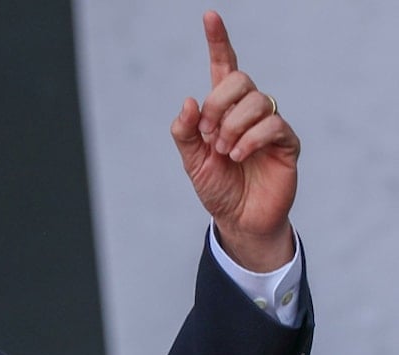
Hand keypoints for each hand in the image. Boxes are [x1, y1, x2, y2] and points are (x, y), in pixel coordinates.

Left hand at [170, 11, 299, 271]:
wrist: (238, 219)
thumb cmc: (216, 186)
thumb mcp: (191, 161)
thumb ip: (184, 132)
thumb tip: (189, 101)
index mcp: (223, 110)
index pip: (224, 67)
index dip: (219, 41)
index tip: (209, 16)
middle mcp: (248, 111)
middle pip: (240, 80)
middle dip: (218, 105)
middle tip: (209, 135)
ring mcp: (269, 124)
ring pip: (256, 101)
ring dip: (232, 127)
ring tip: (224, 151)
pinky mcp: (286, 142)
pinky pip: (272, 124)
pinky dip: (250, 138)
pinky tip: (239, 154)